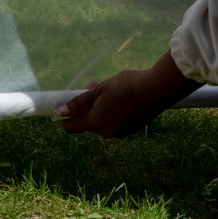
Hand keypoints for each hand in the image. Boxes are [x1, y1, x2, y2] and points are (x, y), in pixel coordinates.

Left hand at [55, 51, 199, 137]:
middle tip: (93, 88)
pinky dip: (112, 112)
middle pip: (87, 123)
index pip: (71, 128)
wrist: (157, 90)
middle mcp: (106, 132)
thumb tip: (60, 112)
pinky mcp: (131, 130)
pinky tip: (121, 98)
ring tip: (109, 90)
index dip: (65, 117)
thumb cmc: (125, 86)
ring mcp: (120, 133)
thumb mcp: (99, 89)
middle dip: (86, 108)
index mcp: (96, 123)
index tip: (67, 104)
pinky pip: (114, 122)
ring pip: (101, 122)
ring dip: (100, 109)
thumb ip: (79, 103)